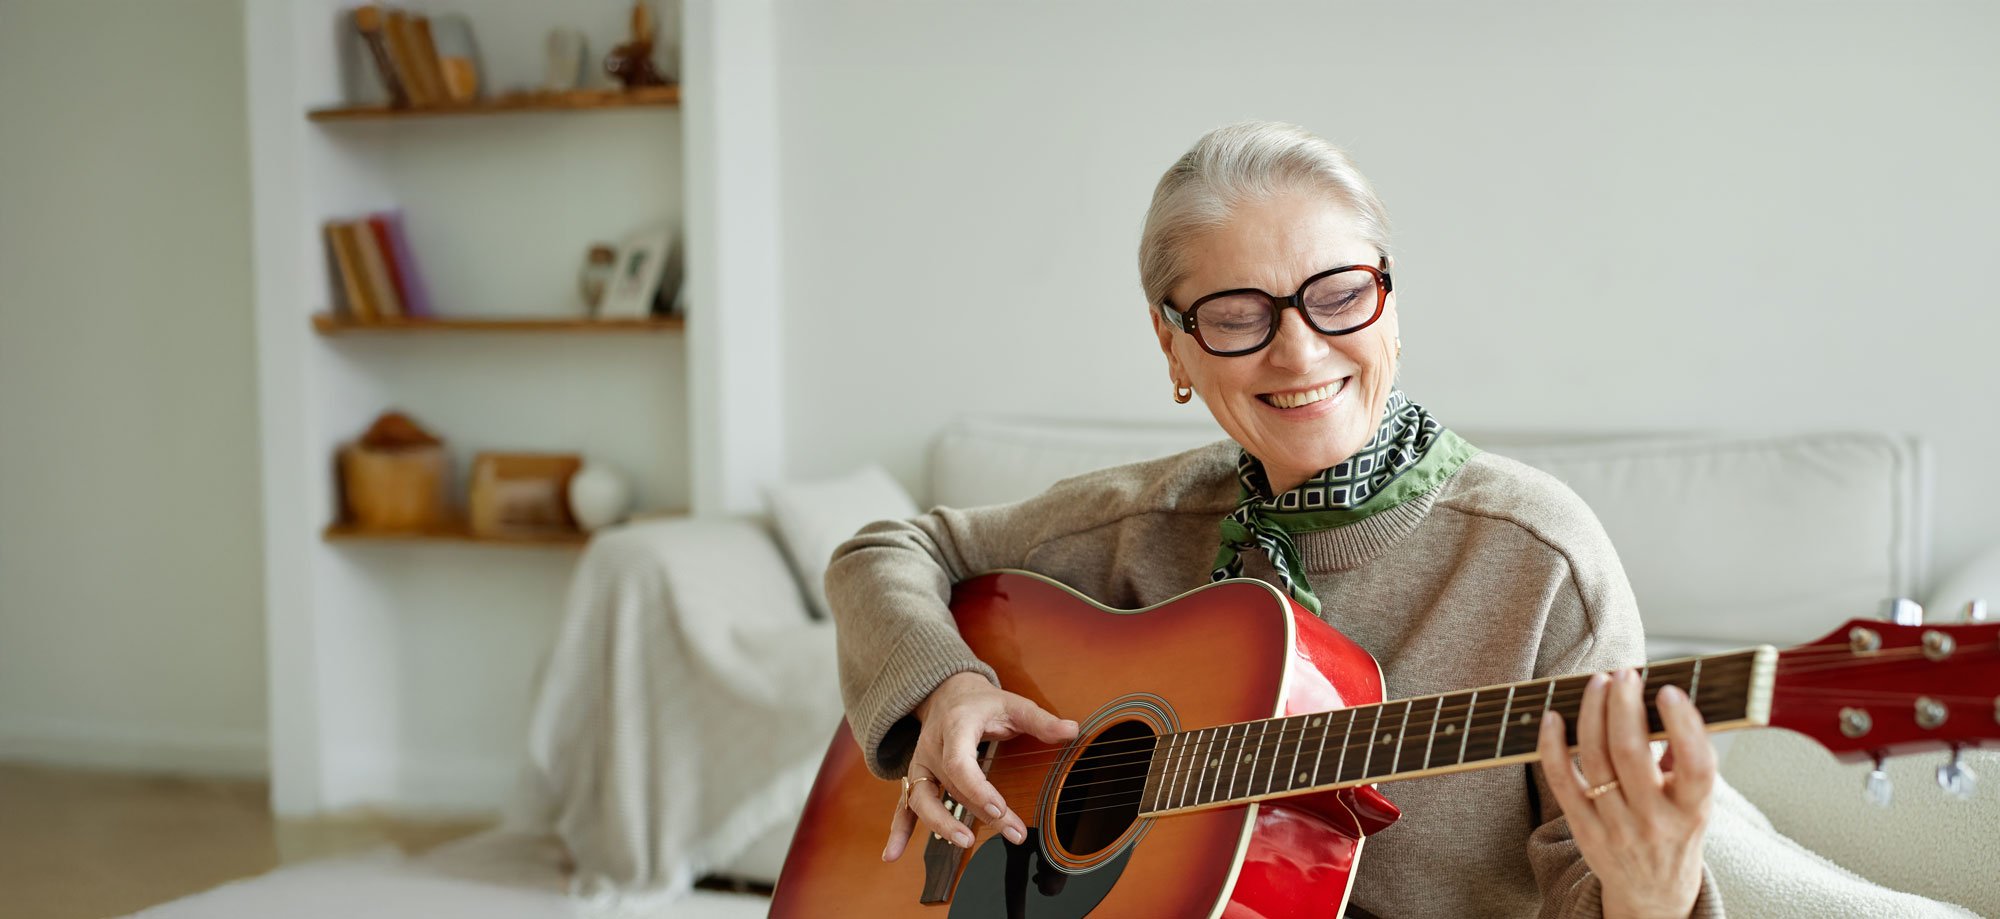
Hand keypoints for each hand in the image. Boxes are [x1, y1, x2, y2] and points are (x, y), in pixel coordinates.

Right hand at [882, 672, 1079, 861]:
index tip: (999, 808)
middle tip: (1011, 833)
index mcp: (955, 728)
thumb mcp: (1012, 703)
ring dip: (940, 824)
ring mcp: (921, 766)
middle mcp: (932, 748)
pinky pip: (903, 806)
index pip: (959, 764)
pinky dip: (898, 831)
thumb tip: (1072, 730)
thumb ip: (1040, 719)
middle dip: (978, 813)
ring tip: (964, 842)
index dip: (977, 789)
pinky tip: (892, 856)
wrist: (946, 692)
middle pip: (951, 787)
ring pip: (922, 800)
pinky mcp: (917, 779)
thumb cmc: (981, 701)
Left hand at [1537, 668, 1715, 918]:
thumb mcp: (1697, 804)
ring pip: (1595, 760)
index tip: (1668, 690)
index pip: (1695, 767)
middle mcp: (1655, 821)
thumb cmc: (1675, 833)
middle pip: (1632, 755)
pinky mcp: (1583, 829)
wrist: (1652, 895)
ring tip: (1597, 683)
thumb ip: (1687, 758)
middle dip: (1623, 706)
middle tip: (1623, 674)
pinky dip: (1553, 746)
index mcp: (1693, 811)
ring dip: (1592, 714)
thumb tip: (1670, 700)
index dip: (1683, 726)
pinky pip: (1561, 781)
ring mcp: (1615, 827)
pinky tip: (1553, 716)